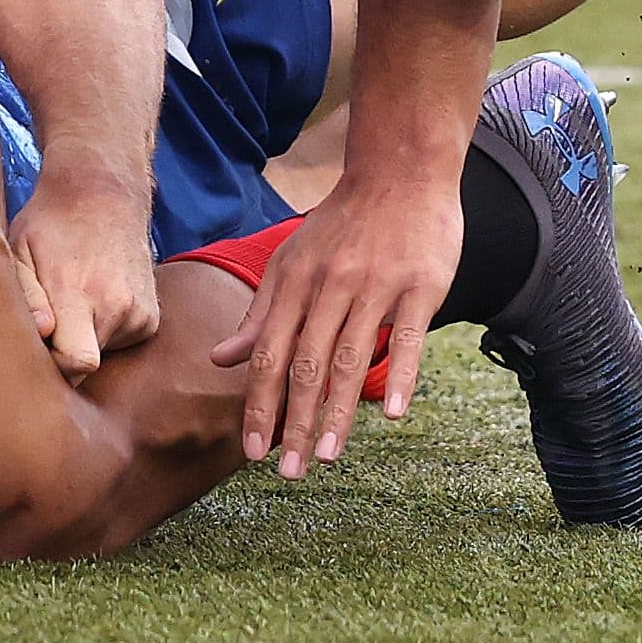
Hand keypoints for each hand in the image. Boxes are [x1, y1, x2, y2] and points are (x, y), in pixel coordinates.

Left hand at [9, 175, 158, 379]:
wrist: (104, 192)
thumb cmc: (51, 223)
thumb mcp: (20, 251)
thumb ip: (27, 297)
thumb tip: (43, 332)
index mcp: (80, 294)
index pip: (76, 364)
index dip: (50, 366)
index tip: (35, 345)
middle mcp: (118, 308)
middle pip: (83, 365)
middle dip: (60, 352)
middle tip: (48, 316)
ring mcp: (140, 315)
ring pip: (99, 356)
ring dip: (81, 340)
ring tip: (72, 300)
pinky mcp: (151, 320)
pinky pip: (118, 343)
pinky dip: (102, 332)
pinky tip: (93, 299)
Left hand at [209, 172, 457, 478]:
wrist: (400, 170)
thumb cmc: (343, 223)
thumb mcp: (291, 260)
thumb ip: (260, 314)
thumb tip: (220, 359)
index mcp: (294, 282)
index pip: (270, 355)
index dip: (260, 404)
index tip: (253, 452)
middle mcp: (329, 286)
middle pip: (306, 365)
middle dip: (294, 422)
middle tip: (290, 472)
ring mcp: (376, 285)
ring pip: (351, 357)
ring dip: (337, 412)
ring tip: (327, 456)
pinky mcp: (421, 284)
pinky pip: (408, 337)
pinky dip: (400, 376)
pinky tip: (391, 415)